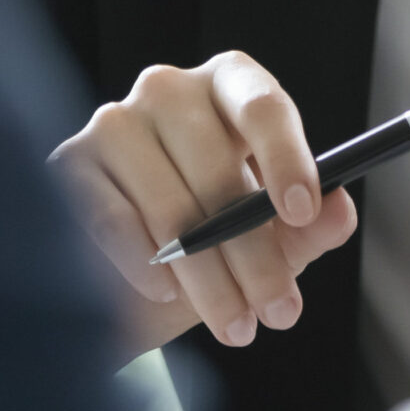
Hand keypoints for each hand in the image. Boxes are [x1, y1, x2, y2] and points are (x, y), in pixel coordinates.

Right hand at [50, 51, 357, 356]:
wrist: (123, 280)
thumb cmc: (203, 241)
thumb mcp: (263, 241)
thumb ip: (306, 228)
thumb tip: (338, 211)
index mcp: (226, 86)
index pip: (260, 105)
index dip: (285, 157)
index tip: (300, 211)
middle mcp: (168, 90)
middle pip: (218, 170)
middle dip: (254, 253)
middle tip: (278, 311)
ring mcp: (115, 122)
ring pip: (172, 207)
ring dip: (208, 277)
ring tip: (234, 324)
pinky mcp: (71, 162)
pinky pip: (114, 220)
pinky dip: (144, 264)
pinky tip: (164, 291)